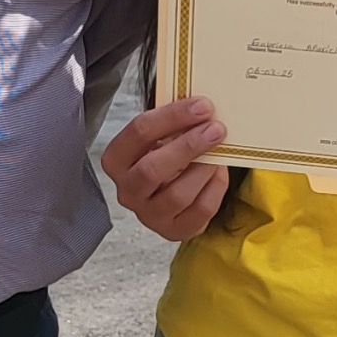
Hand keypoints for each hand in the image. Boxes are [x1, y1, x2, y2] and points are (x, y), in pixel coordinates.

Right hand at [101, 97, 228, 238]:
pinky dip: (214, 188)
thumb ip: (173, 123)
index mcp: (116, 160)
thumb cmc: (164, 155)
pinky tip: (219, 172)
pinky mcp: (173, 230)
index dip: (172, 116)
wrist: (169, 191)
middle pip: (152, 168)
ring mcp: (148, 215)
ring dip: (203, 169)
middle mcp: (127, 190)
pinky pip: (199, 211)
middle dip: (188, 146)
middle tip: (215, 129)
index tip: (202, 106)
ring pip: (177, 194)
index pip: (138, 133)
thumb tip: (202, 106)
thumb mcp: (160, 136)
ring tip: (220, 151)